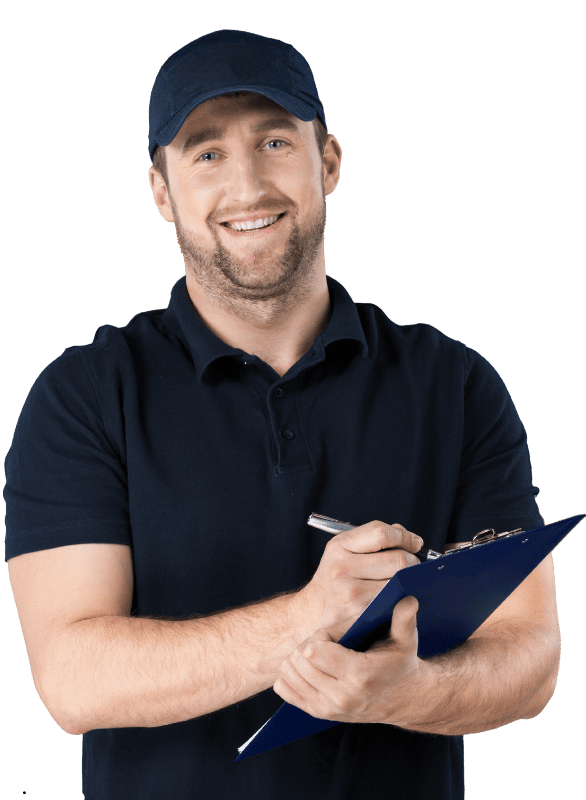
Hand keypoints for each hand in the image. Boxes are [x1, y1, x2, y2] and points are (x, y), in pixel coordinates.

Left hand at [274, 595, 422, 723]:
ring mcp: (329, 709)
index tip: (334, 634)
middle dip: (308, 644)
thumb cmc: (400, 663)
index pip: (315, 651)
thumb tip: (409, 597)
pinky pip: (286, 690)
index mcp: (360, 675)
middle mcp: (342, 696)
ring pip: (289, 674)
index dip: (320, 635)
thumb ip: (404, 618)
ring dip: (298, 658)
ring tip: (318, 653)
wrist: (404, 699)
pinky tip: (307, 667)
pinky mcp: (320, 714)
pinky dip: (289, 675)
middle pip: (300, 661)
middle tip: (325, 643)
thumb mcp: (405, 641)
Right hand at [296, 521, 421, 641]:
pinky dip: (402, 596)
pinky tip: (397, 595)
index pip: (381, 533)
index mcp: (339, 546)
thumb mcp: (346, 548)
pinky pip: (395, 601)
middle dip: (412, 562)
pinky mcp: (361, 614)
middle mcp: (341, 568)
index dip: (404, 537)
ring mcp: (350, 594)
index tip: (414, 544)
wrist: (314, 611)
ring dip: (409, 581)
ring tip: (403, 580)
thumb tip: (412, 540)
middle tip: (413, 566)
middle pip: (397, 559)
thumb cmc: (337, 576)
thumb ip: (376, 537)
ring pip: (399, 581)